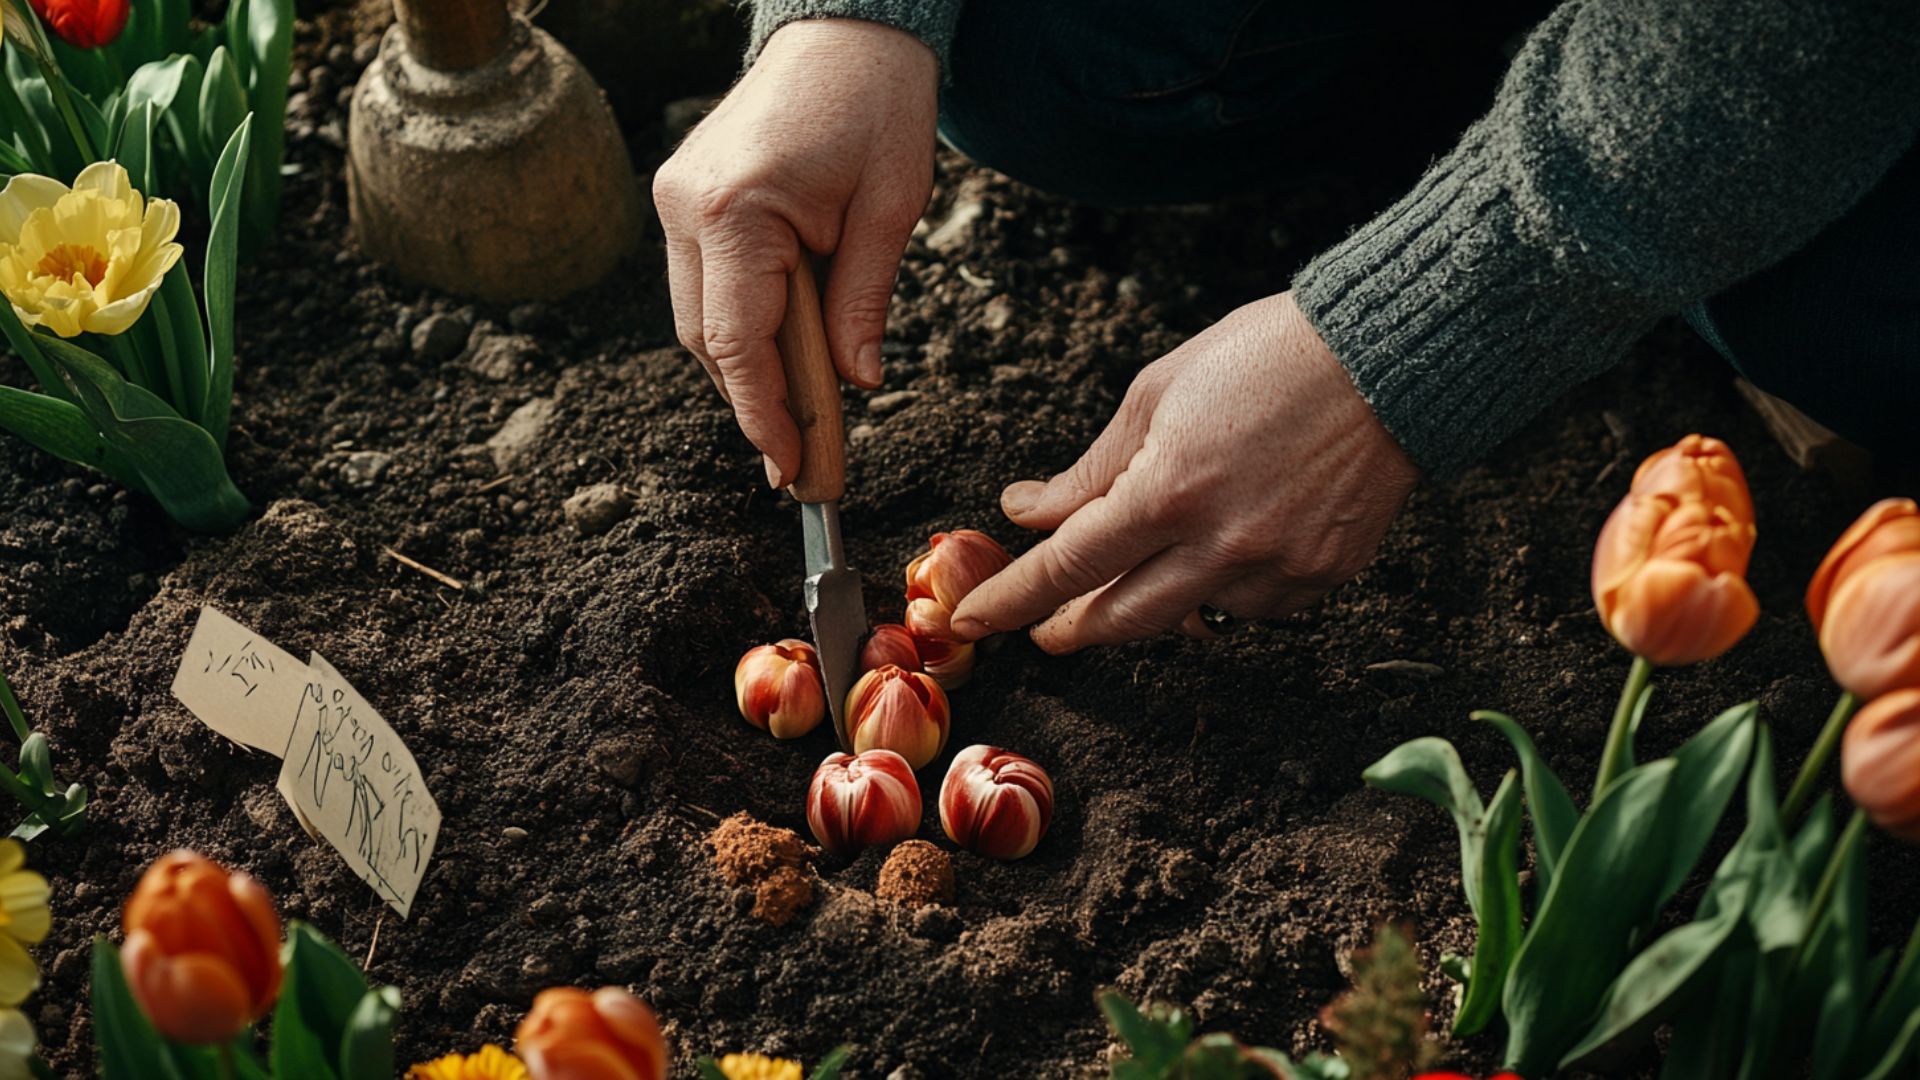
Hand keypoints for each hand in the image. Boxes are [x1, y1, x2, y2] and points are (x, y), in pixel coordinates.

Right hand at [653, 20, 937, 487]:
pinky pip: (705, 286)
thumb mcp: (890, 209)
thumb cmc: (877, 104)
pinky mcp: (684, 196)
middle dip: (756, 403)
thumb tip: (856, 384)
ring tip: (803, 416)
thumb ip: (863, 302)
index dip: (766, 416)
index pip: (739, 343)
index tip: (793, 469)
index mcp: (735, 210)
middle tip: (807, 459)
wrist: (845, 30)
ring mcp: (676, 199)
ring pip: (700, 320)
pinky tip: (785, 353)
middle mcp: (686, 207)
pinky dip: (742, 326)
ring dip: (748, 368)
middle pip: (708, 341)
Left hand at [950, 292, 1420, 652]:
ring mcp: (1275, 570)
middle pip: (1121, 620)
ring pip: (1188, 618)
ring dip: (1153, 600)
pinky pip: (1252, 608)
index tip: (975, 618)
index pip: (1067, 567)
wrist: (1388, 358)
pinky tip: (1225, 549)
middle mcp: (1221, 546)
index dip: (1013, 599)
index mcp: (1168, 492)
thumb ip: (1090, 468)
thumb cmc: (1268, 358)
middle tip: (1046, 627)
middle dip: (1072, 628)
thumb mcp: (1157, 393)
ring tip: (1147, 565)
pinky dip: (1223, 588)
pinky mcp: (1320, 579)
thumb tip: (1028, 510)